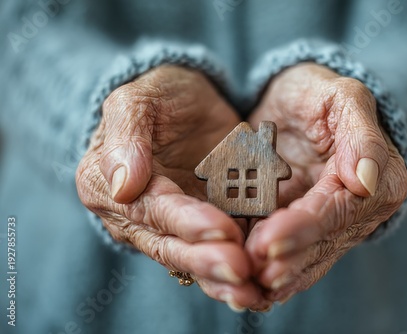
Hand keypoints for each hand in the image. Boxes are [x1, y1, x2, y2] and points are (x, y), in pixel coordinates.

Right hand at [76, 65, 270, 310]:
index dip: (185, 223)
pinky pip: (218, 250)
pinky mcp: (202, 224)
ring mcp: (170, 224)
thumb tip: (123, 185)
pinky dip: (238, 266)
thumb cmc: (159, 94)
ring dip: (222, 278)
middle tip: (242, 271)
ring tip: (253, 292)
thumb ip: (126, 136)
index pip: (150, 210)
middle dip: (206, 261)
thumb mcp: (137, 100)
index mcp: (108, 186)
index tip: (222, 232)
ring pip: (194, 257)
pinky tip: (262, 283)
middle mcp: (136, 215)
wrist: (188, 101)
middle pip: (170, 245)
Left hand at [245, 63, 406, 303]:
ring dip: (276, 276)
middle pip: (320, 242)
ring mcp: (328, 225)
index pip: (337, 210)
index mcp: (378, 182)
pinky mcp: (301, 229)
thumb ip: (361, 134)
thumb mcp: (343, 96)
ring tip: (244, 289)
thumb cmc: (320, 93)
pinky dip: (268, 272)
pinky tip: (245, 288)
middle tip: (250, 269)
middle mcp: (357, 212)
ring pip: (305, 259)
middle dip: (285, 259)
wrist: (295, 104)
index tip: (269, 242)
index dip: (304, 229)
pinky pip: (288, 256)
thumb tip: (367, 179)